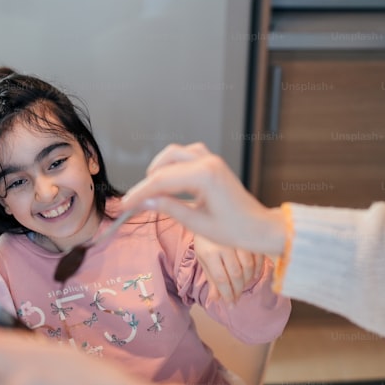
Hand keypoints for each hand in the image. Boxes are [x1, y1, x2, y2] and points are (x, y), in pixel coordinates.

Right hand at [122, 143, 287, 256]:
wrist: (259, 228)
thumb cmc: (234, 230)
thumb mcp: (197, 224)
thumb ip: (169, 208)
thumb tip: (143, 201)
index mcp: (205, 176)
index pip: (162, 180)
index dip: (140, 192)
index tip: (125, 205)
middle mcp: (208, 162)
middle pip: (165, 162)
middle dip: (147, 181)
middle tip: (136, 201)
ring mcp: (212, 160)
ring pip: (175, 154)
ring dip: (160, 169)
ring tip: (152, 191)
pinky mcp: (213, 164)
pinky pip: (187, 156)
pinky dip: (174, 165)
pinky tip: (170, 182)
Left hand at [193, 235, 260, 303]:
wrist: (211, 213)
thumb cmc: (206, 240)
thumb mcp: (204, 259)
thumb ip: (211, 279)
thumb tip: (215, 300)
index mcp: (210, 253)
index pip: (221, 279)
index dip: (227, 294)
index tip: (230, 304)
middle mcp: (224, 246)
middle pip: (236, 275)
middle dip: (238, 290)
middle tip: (237, 299)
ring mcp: (238, 240)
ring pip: (248, 267)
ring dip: (247, 280)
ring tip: (243, 286)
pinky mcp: (249, 236)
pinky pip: (257, 257)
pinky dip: (257, 269)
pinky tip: (254, 275)